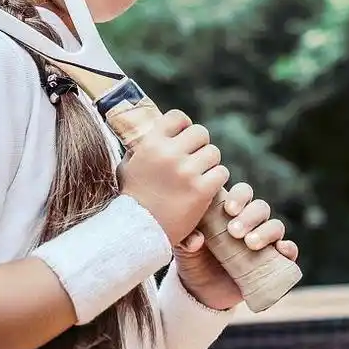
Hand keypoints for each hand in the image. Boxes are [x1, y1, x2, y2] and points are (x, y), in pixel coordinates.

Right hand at [118, 109, 227, 245]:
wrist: (137, 231)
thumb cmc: (131, 198)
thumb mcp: (127, 167)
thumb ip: (139, 149)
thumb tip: (148, 130)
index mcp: (151, 143)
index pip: (178, 117)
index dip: (184, 126)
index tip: (183, 138)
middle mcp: (169, 153)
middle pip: (201, 133)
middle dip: (199, 145)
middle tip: (194, 159)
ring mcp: (187, 171)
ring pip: (214, 153)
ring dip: (209, 163)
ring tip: (199, 174)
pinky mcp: (201, 190)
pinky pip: (221, 173)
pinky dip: (216, 179)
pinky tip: (206, 187)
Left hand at [174, 182, 299, 311]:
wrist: (202, 292)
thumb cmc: (193, 261)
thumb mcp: (183, 250)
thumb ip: (185, 240)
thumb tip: (196, 240)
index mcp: (230, 211)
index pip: (242, 193)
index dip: (239, 196)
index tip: (229, 210)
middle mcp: (251, 223)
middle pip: (260, 208)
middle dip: (250, 216)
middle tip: (234, 232)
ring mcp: (264, 241)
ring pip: (275, 226)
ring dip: (266, 231)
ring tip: (250, 244)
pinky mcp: (274, 262)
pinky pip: (289, 251)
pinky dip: (288, 248)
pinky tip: (280, 250)